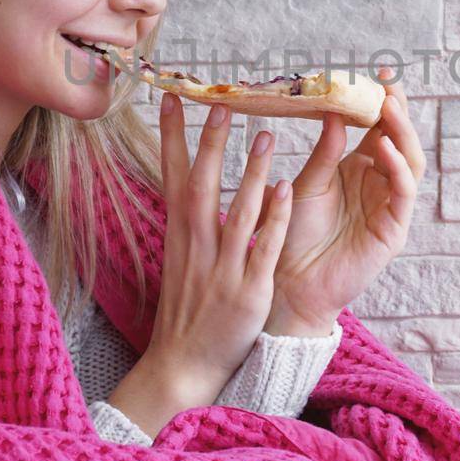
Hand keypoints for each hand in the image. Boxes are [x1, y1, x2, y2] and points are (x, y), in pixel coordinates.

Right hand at [141, 93, 292, 396]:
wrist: (184, 362)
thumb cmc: (188, 307)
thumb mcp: (181, 257)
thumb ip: (190, 219)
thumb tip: (193, 178)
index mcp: (180, 234)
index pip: (172, 174)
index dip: (171, 136)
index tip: (172, 97)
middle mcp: (197, 245)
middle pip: (201, 184)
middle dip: (210, 143)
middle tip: (221, 103)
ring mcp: (223, 266)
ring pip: (238, 211)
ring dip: (250, 172)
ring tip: (266, 134)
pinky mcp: (248, 289)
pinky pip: (264, 246)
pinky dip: (275, 218)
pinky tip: (288, 190)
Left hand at [260, 66, 425, 336]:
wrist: (287, 280)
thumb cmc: (293, 230)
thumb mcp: (306, 182)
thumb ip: (324, 152)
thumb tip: (335, 114)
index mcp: (359, 166)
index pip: (378, 127)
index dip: (382, 101)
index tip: (378, 73)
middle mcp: (380, 182)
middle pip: (400, 139)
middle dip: (398, 111)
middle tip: (389, 86)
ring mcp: (390, 205)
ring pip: (411, 162)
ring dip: (402, 134)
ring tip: (389, 108)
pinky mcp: (393, 229)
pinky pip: (403, 193)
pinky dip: (398, 168)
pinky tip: (384, 148)